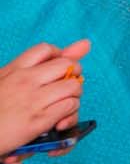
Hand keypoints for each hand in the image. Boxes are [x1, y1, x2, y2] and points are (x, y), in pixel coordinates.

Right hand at [0, 40, 90, 156]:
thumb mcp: (5, 80)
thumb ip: (39, 64)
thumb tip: (87, 43)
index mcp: (13, 70)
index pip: (46, 49)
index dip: (60, 57)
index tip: (57, 71)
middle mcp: (24, 80)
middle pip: (68, 65)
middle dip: (73, 75)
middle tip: (65, 89)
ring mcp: (32, 99)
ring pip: (74, 86)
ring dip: (74, 96)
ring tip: (63, 104)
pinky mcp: (38, 120)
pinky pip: (70, 106)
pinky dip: (70, 113)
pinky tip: (59, 120)